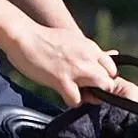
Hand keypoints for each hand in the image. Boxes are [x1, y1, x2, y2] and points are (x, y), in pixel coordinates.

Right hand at [5, 20, 127, 108]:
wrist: (24, 36)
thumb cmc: (45, 39)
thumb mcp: (74, 40)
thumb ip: (92, 50)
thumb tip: (113, 53)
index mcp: (91, 48)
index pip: (112, 68)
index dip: (105, 78)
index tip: (95, 81)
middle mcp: (88, 58)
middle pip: (109, 82)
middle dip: (101, 90)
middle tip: (88, 91)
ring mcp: (76, 70)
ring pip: (100, 91)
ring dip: (90, 96)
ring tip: (77, 94)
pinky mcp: (62, 80)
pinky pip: (77, 100)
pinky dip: (72, 101)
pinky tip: (64, 95)